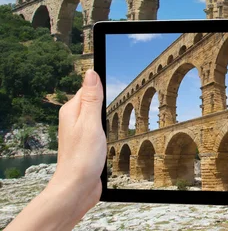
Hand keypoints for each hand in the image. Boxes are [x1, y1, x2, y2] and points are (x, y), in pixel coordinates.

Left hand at [6, 69, 105, 230]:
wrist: (77, 188)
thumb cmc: (83, 158)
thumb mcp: (91, 122)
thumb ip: (92, 98)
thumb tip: (91, 72)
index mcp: (71, 111)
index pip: (88, 88)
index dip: (102, 88)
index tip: (115, 91)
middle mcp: (73, 120)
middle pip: (92, 101)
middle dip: (106, 103)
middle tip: (121, 104)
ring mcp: (79, 132)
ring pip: (96, 116)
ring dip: (107, 118)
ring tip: (117, 121)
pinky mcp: (85, 144)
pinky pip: (97, 129)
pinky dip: (106, 130)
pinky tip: (111, 136)